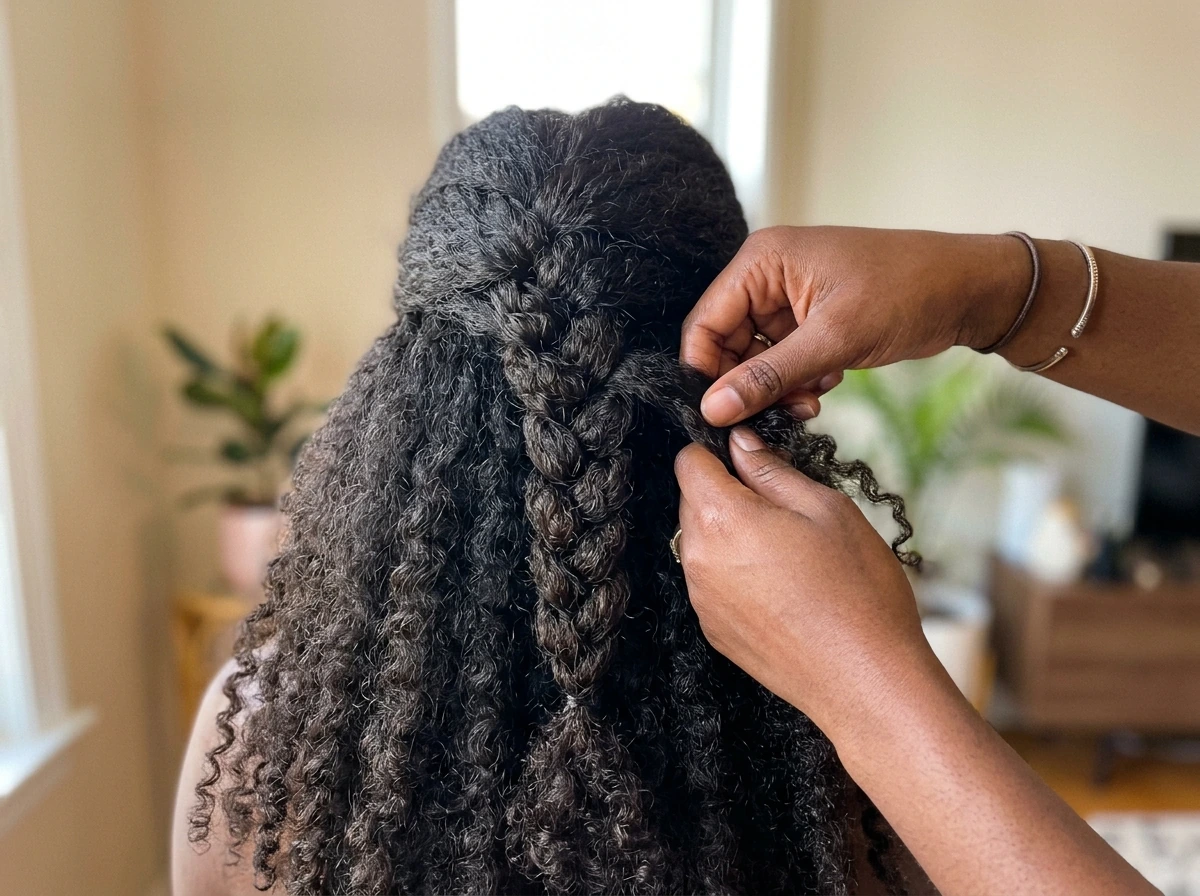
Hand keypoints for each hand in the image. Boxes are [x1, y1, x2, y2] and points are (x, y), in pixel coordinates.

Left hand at [674, 427, 941, 737]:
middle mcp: (697, 559)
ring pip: (702, 543)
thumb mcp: (826, 508)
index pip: (687, 461)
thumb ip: (771, 470)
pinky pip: (712, 582)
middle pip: (692, 502)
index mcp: (721, 519)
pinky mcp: (713, 631)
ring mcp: (701, 599)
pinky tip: (784, 588)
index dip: (717, 451)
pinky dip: (737, 574)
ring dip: (733, 535)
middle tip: (785, 509)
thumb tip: (740, 443)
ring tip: (791, 554)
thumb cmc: (857, 590)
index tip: (752, 461)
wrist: (866, 681)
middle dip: (728, 494)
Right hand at [681, 226, 1027, 425]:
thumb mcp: (834, 339)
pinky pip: (782, 361)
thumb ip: (769, 376)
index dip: (705, 372)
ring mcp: (788, 300)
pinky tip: (825, 386)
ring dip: (777, 388)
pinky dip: (797, 382)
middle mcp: (766, 276)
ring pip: (755, 359)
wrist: (969, 289)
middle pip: (726, 344)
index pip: (705, 323)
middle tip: (776, 413)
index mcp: (761, 262)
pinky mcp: (810, 321)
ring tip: (809, 401)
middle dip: (749, 384)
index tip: (718, 416)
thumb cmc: (906, 292)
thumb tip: (714, 409)